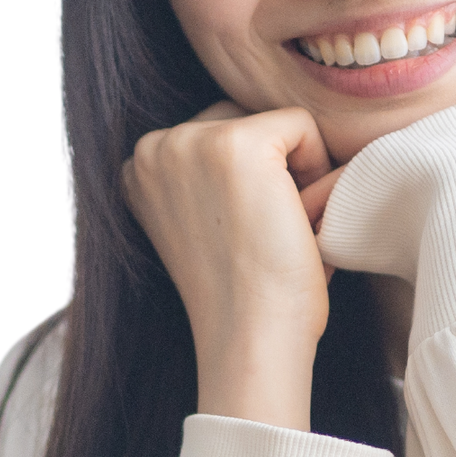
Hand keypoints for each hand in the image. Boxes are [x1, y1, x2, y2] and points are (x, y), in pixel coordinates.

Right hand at [123, 102, 343, 430]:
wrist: (251, 336)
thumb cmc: (243, 295)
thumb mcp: (206, 224)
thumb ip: (212, 178)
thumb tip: (270, 141)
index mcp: (138, 170)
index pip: (215, 135)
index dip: (251, 180)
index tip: (245, 235)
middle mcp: (153, 148)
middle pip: (243, 120)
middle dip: (272, 166)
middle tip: (270, 232)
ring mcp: (190, 141)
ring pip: (274, 123)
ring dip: (294, 168)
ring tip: (282, 226)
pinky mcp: (235, 142)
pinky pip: (303, 125)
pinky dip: (317, 167)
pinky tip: (296, 217)